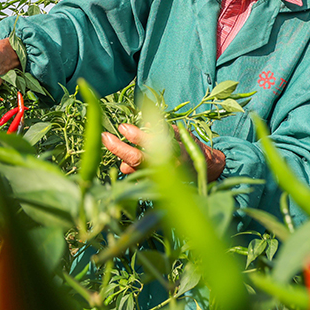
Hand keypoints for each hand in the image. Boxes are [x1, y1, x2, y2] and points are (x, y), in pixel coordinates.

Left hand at [101, 122, 225, 180]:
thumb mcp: (180, 133)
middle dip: (118, 148)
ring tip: (111, 144)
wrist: (204, 169)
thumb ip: (163, 128)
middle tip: (105, 137)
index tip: (122, 127)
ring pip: (134, 170)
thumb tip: (147, 123)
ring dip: (121, 159)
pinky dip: (128, 170)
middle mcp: (166, 166)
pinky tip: (123, 162)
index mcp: (174, 151)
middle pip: (136, 159)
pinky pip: (137, 179)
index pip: (150, 143)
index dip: (135, 135)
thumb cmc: (189, 146)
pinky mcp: (155, 186)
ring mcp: (160, 178)